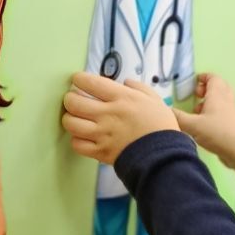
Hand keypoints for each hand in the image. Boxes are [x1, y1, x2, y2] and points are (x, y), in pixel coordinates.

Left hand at [62, 73, 177, 163]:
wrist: (164, 155)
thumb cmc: (161, 126)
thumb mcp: (154, 99)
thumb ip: (138, 87)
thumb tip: (125, 82)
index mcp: (121, 98)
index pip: (90, 82)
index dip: (78, 79)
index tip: (77, 80)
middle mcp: (108, 114)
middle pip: (74, 102)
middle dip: (69, 98)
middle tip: (73, 99)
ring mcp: (102, 134)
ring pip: (71, 123)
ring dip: (69, 118)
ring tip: (74, 118)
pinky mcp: (101, 152)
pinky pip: (77, 144)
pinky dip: (76, 139)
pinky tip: (82, 136)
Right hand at [175, 75, 234, 178]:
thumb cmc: (216, 132)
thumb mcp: (192, 125)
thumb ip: (178, 117)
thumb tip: (165, 110)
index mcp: (217, 95)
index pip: (213, 78)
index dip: (204, 77)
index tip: (194, 82)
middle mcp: (225, 100)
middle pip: (219, 86)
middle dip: (206, 88)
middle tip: (196, 95)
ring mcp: (230, 111)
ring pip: (220, 99)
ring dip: (209, 101)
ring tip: (197, 110)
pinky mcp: (231, 123)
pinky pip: (222, 111)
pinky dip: (212, 112)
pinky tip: (203, 123)